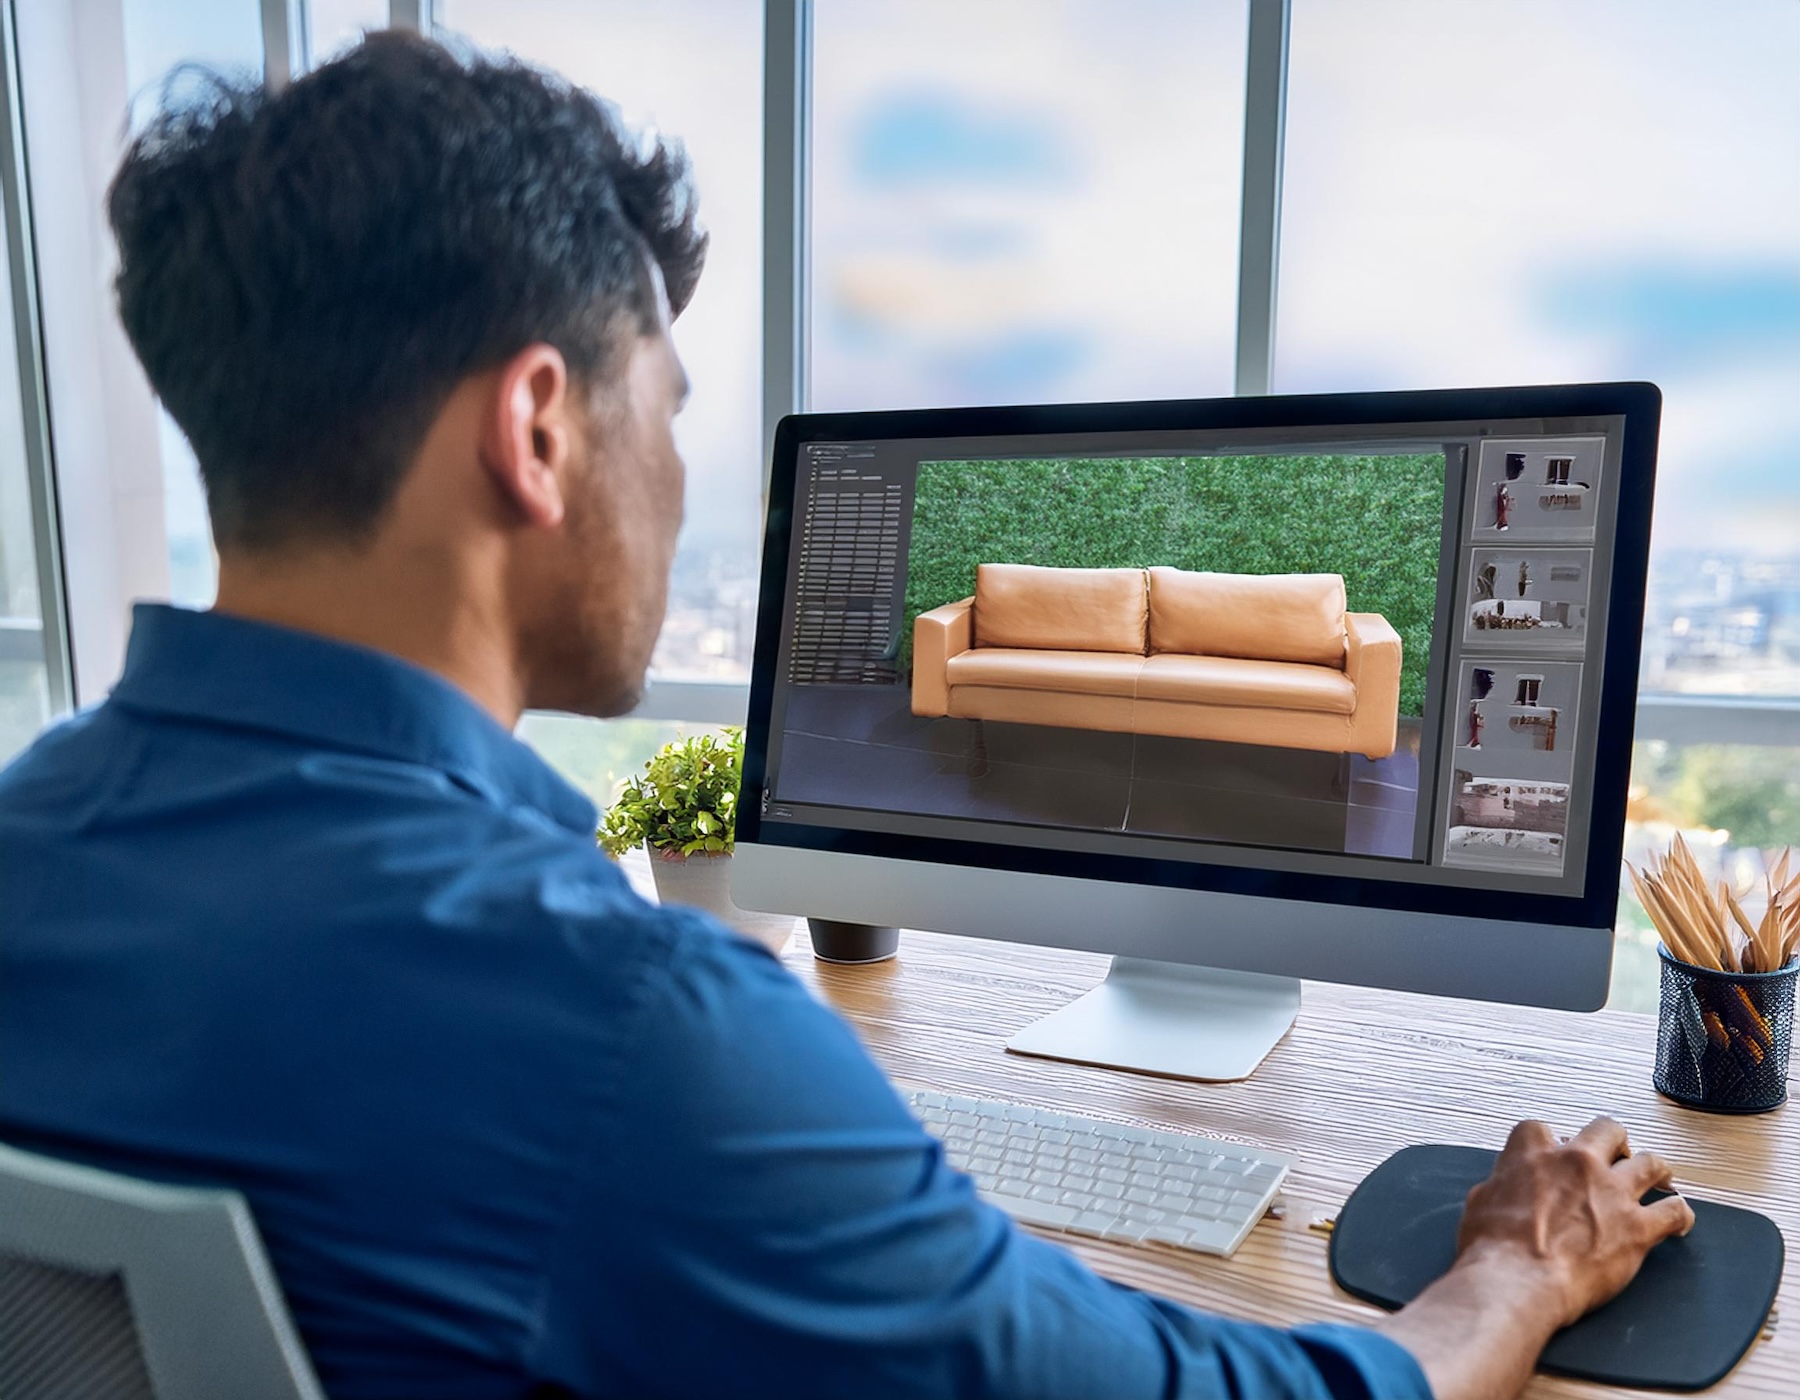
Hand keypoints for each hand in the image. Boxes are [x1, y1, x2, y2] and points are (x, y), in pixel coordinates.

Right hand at [1457, 1117, 1694, 1327]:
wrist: (1519, 1280)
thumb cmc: (1494, 1248)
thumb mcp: (1480, 1201)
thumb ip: (1500, 1184)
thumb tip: (1504, 1186)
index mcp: (1534, 1153)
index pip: (1542, 1128)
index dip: (1549, 1142)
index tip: (1552, 1155)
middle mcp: (1577, 1164)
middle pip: (1606, 1129)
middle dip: (1611, 1140)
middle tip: (1613, 1154)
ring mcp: (1612, 1193)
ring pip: (1650, 1162)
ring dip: (1654, 1169)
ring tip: (1657, 1177)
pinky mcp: (1637, 1228)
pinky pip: (1674, 1211)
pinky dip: (1679, 1214)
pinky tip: (1679, 1220)